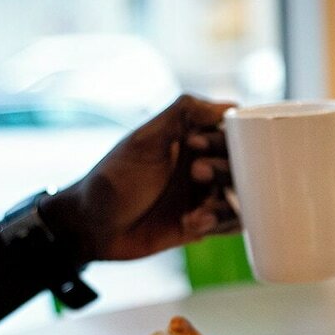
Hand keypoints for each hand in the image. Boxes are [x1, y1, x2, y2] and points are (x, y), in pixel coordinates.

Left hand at [40, 94, 239, 262]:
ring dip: (224, 204)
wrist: (92, 228)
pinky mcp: (203, 224)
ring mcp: (203, 196)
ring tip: (198, 212)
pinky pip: (231, 224)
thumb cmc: (112, 179)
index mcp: (190, 139)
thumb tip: (228, 106)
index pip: (230, 132)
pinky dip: (219, 224)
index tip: (196, 145)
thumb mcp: (143, 140)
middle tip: (196, 175)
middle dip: (223, 171)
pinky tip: (192, 224)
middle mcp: (201, 165)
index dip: (223, 138)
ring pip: (241, 196)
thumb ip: (182, 114)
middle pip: (242, 165)